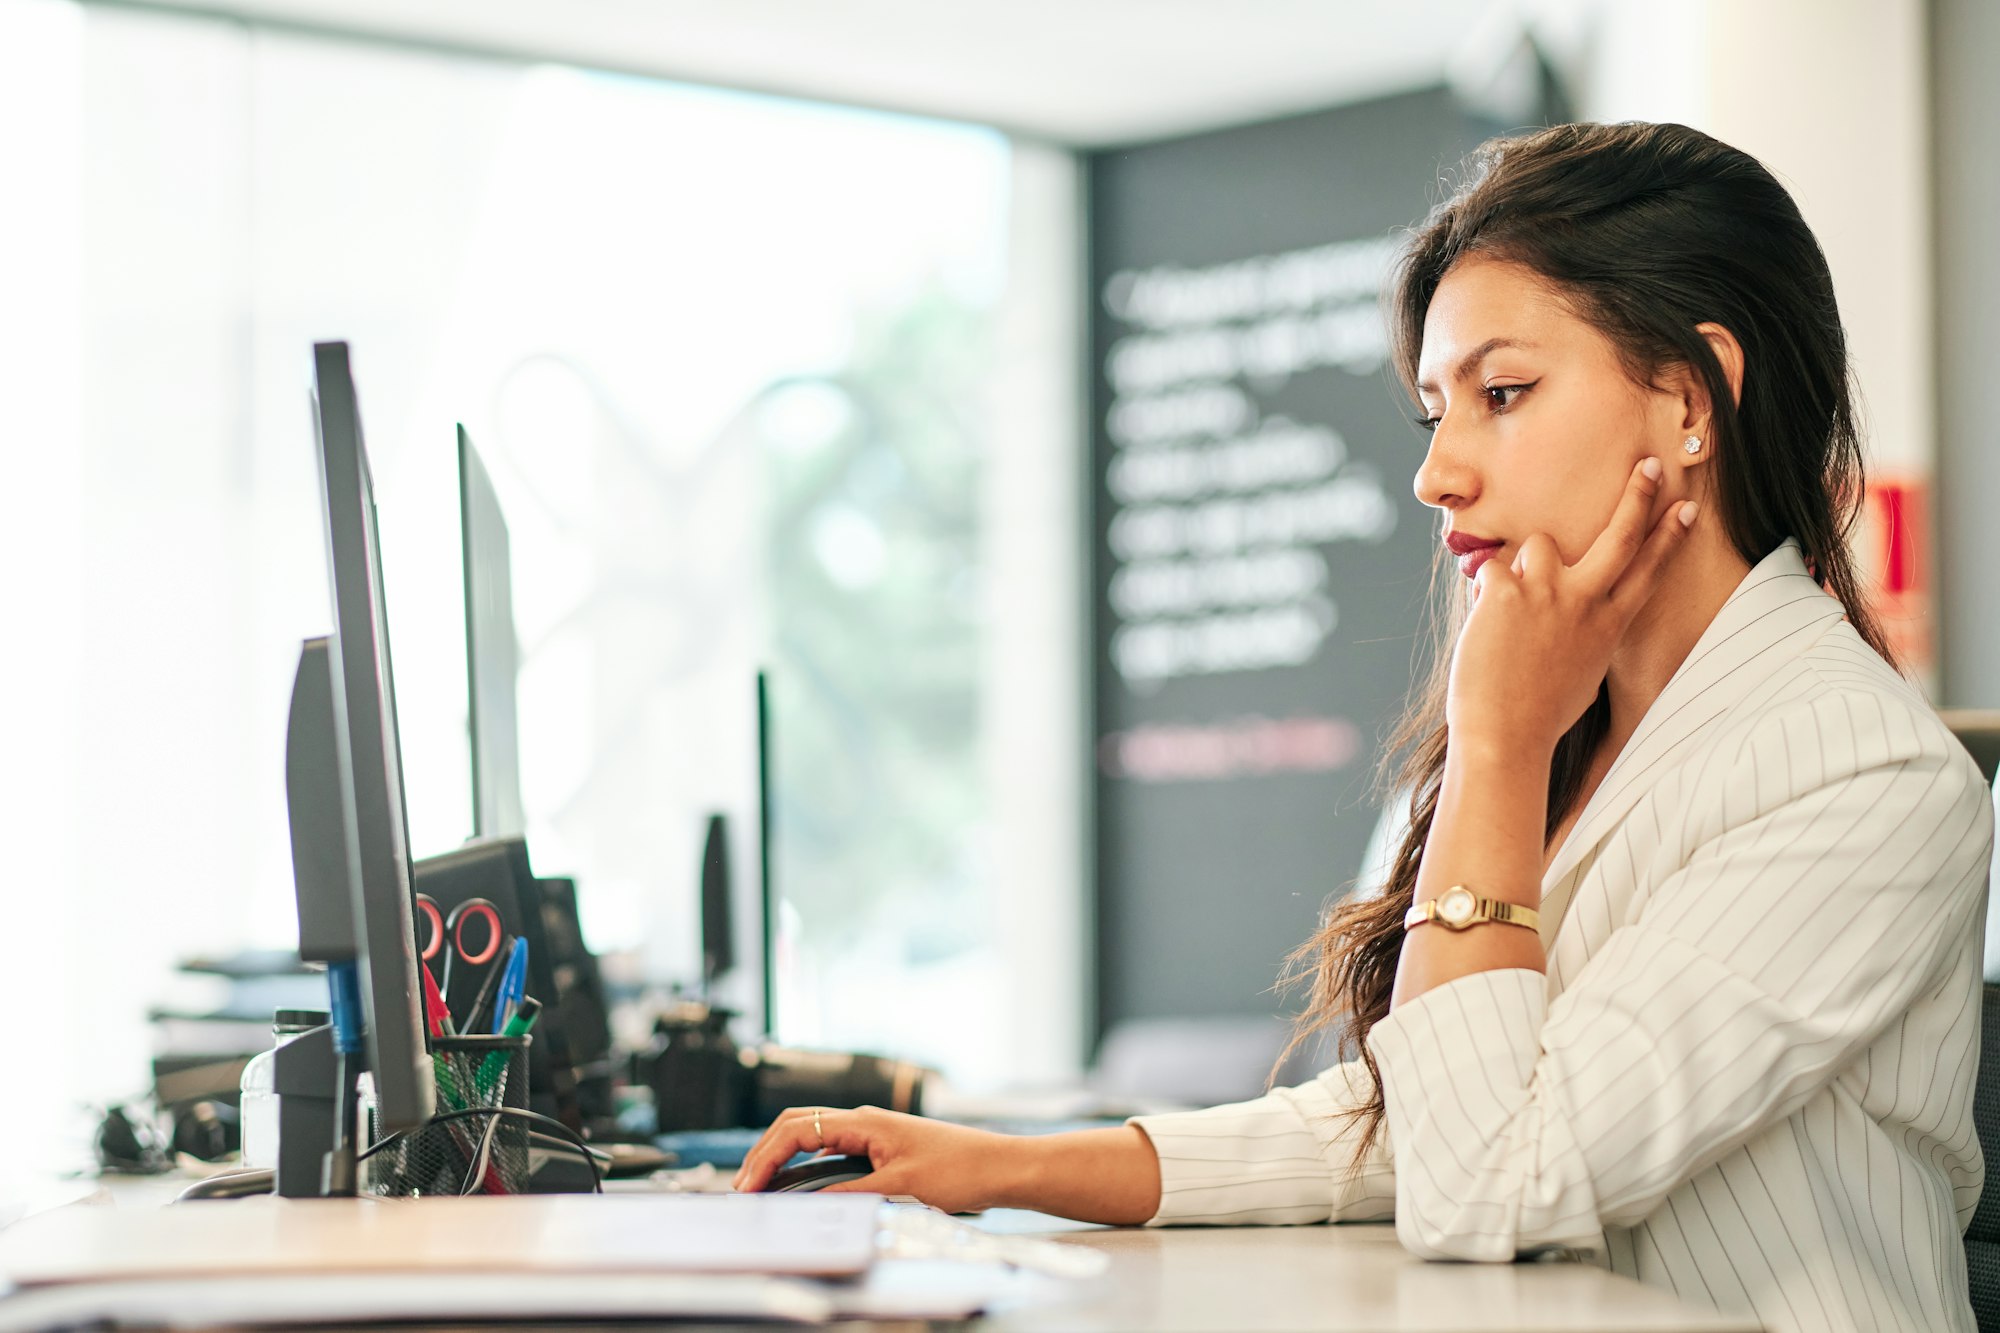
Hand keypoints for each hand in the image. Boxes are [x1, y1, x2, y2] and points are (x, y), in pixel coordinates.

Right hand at [733, 1105, 1027, 1213]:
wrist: (998, 1167)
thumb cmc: (961, 1168)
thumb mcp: (900, 1186)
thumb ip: (853, 1193)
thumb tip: (812, 1203)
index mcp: (865, 1121)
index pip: (798, 1130)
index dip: (766, 1156)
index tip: (749, 1184)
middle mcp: (864, 1121)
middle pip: (797, 1128)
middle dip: (764, 1154)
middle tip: (743, 1187)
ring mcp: (871, 1134)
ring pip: (812, 1138)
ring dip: (782, 1159)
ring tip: (761, 1187)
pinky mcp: (880, 1150)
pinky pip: (831, 1152)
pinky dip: (806, 1166)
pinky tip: (798, 1185)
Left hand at [1447, 458, 1696, 755]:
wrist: (1506, 736)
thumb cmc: (1540, 715)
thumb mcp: (1581, 673)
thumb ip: (1583, 632)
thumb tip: (1572, 612)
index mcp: (1608, 625)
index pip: (1647, 571)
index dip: (1669, 537)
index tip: (1687, 506)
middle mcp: (1585, 602)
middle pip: (1620, 536)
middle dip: (1639, 496)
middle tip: (1649, 465)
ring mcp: (1548, 592)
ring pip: (1539, 545)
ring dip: (1523, 567)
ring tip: (1510, 612)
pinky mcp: (1506, 589)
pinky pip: (1490, 569)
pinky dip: (1483, 592)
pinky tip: (1482, 627)